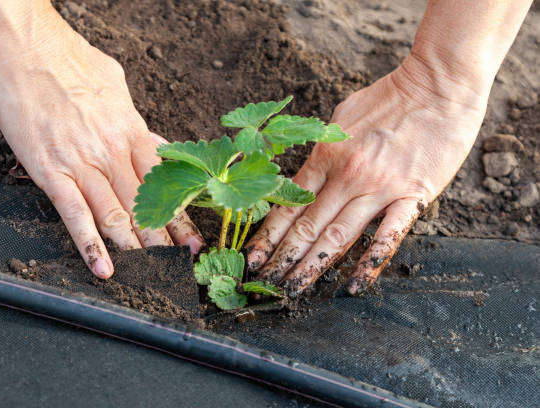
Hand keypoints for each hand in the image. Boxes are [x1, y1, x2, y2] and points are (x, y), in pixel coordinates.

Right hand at [0, 7, 203, 278]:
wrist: (24, 44)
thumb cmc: (69, 58)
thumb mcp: (116, 85)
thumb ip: (136, 120)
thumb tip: (155, 140)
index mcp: (131, 130)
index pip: (164, 181)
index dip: (182, 212)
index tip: (195, 235)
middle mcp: (112, 150)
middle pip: (146, 203)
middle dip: (168, 237)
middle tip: (186, 263)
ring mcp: (81, 162)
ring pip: (116, 214)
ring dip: (137, 247)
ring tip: (155, 273)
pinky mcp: (50, 170)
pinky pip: (74, 214)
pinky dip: (90, 245)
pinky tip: (103, 267)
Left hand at [245, 54, 486, 295]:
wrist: (438, 84)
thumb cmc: (388, 97)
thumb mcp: (340, 116)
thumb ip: (322, 150)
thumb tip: (306, 176)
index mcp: (326, 154)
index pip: (289, 204)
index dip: (268, 235)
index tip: (252, 257)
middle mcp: (347, 176)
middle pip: (307, 226)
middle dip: (282, 258)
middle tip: (265, 283)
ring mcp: (378, 188)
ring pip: (338, 236)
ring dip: (313, 266)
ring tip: (294, 290)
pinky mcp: (411, 195)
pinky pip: (387, 236)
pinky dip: (369, 264)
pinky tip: (353, 286)